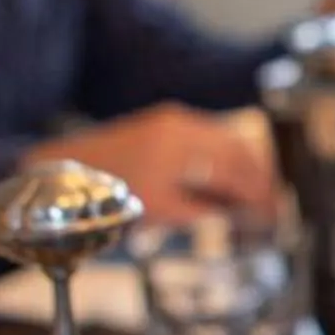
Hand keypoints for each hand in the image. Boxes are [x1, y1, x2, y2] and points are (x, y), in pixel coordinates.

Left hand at [32, 103, 276, 222]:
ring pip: (226, 139)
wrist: (62, 175)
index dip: (258, 194)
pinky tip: (226, 178)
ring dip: (245, 166)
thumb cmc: (105, 196)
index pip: (235, 169)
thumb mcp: (160, 211)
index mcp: (182, 144)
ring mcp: (172, 120)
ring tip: (255, 194)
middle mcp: (181, 124)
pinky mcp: (163, 123)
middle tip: (272, 205)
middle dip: (259, 177)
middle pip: (238, 147)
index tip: (272, 215)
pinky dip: (225, 157)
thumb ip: (203, 210)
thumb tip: (237, 213)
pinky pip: (208, 136)